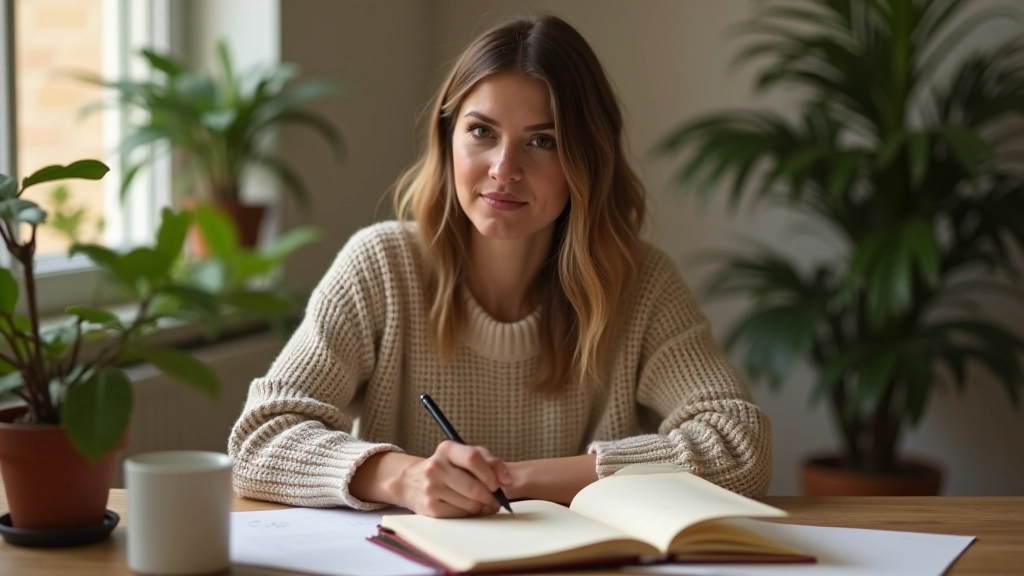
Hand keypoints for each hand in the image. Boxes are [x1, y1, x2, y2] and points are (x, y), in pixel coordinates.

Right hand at [396, 440, 511, 517]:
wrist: (412, 481)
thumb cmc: (448, 467)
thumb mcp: (465, 455)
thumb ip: (489, 461)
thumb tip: (506, 480)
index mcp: (447, 449)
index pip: (473, 458)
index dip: (491, 473)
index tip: (500, 483)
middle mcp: (435, 467)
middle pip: (474, 486)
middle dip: (491, 497)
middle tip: (496, 500)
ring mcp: (431, 487)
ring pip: (470, 503)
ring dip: (482, 507)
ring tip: (483, 503)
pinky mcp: (430, 507)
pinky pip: (460, 514)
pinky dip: (470, 514)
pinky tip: (469, 508)